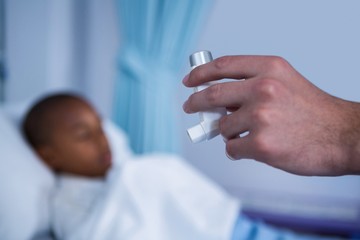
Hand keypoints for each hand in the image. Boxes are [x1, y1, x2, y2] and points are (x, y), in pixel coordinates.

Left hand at [183, 55, 359, 175]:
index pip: (223, 65)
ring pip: (223, 127)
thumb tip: (219, 98)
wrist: (342, 136)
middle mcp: (263, 88)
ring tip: (248, 134)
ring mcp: (260, 116)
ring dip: (228, 133)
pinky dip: (237, 150)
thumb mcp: (286, 82)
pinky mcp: (260, 144)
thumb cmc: (314, 112)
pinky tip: (253, 148)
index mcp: (269, 69)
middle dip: (195, 102)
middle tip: (191, 106)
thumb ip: (252, 84)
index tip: (190, 81)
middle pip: (212, 94)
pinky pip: (232, 148)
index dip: (201, 73)